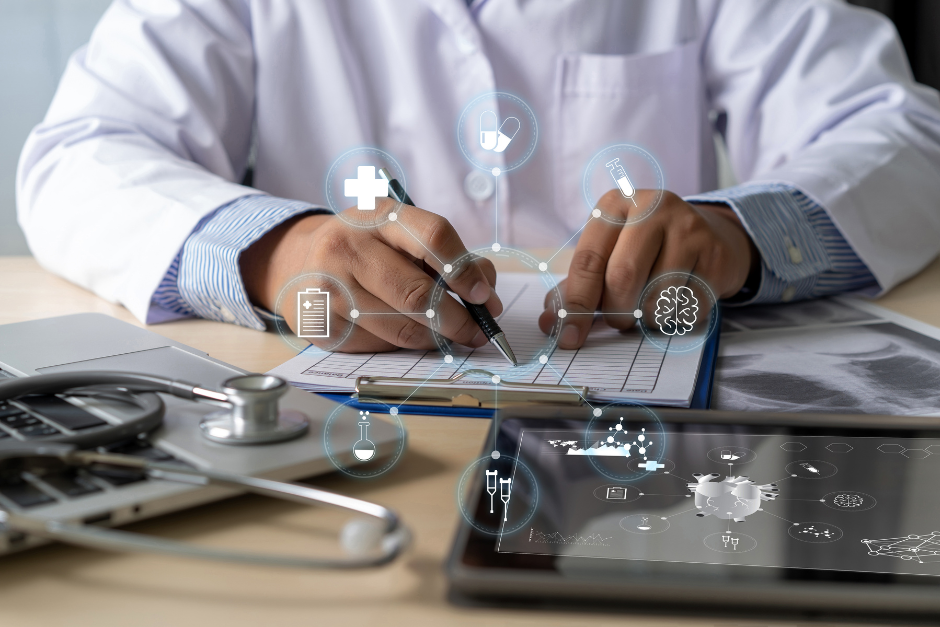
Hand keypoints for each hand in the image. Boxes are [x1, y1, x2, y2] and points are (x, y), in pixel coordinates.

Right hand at [241, 200, 501, 351]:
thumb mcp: (402, 236)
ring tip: (452, 338)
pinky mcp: (322, 324)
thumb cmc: (368, 250)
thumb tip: (485, 295)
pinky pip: (379, 345)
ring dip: (436, 339)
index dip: (465, 270)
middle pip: (417, 292)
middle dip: (458, 319)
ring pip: (401, 327)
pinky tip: (409, 337)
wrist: (299, 263)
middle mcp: (348, 247)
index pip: (433, 236)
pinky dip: (403, 347)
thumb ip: (448, 257)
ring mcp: (330, 287)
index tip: (484, 296)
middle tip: (478, 332)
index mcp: (378, 216)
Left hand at [539, 189, 757, 347]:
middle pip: (622, 277)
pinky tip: (676, 300)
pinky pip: (687, 306)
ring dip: (647, 317)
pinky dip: (675, 318)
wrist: (708, 236)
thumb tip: (549, 323)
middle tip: (619, 320)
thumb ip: (576, 287)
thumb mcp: (608, 255)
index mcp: (615, 205)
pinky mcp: (716, 254)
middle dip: (616, 312)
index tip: (568, 336)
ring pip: (656, 296)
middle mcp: (653, 208)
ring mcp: (689, 228)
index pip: (588, 260)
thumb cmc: (645, 250)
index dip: (575, 304)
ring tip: (649, 305)